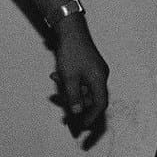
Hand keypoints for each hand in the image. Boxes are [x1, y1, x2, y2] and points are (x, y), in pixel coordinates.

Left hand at [49, 17, 108, 146]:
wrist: (70, 29)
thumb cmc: (71, 52)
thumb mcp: (69, 78)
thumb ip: (74, 97)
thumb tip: (76, 112)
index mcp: (99, 79)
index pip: (100, 104)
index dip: (92, 117)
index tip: (83, 127)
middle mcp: (100, 75)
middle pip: (92, 98)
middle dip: (77, 106)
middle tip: (65, 115)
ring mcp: (95, 69)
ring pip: (84, 88)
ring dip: (71, 92)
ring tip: (56, 91)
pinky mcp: (89, 65)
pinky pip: (81, 80)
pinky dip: (71, 83)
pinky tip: (56, 76)